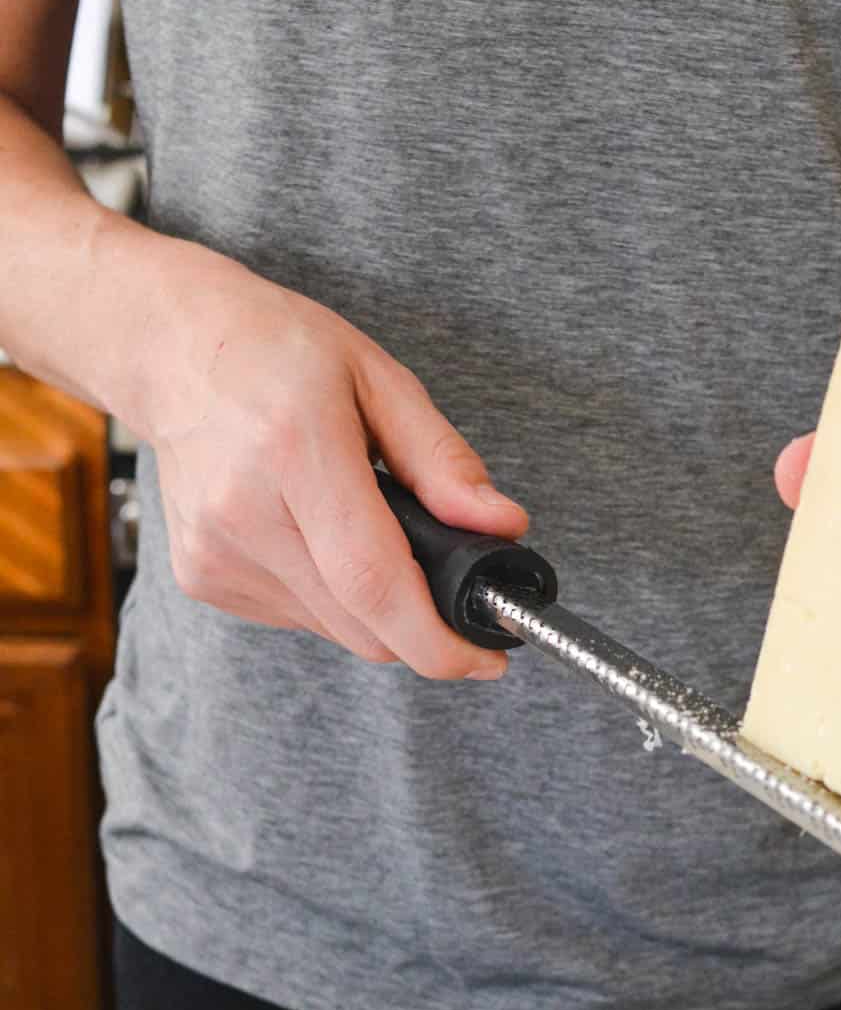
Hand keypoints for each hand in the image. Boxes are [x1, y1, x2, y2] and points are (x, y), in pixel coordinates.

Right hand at [137, 240, 526, 678]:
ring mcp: (215, 554)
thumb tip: (502, 527)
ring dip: (373, 605)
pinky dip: (331, 595)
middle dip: (421, 624)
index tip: (487, 658)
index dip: (438, 639)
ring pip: (336, 630)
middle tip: (447, 582)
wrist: (170, 351)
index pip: (373, 582)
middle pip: (362, 625)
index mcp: (295, 451)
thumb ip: (444, 462)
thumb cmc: (277, 352)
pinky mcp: (202, 578)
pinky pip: (299, 618)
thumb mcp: (378, 379)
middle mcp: (244, 513)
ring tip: (361, 526)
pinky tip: (314, 533)